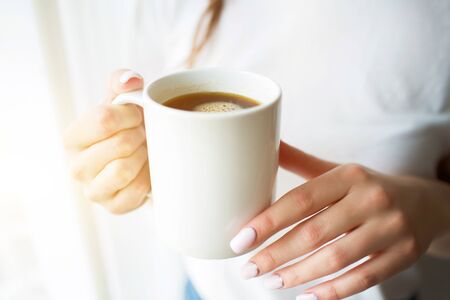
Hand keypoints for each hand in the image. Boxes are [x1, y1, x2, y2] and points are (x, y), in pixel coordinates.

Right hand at [64, 69, 149, 213]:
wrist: (136, 156)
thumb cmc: (124, 127)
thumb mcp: (119, 100)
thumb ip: (122, 81)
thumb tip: (131, 80)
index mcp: (72, 137)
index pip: (104, 120)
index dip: (130, 114)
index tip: (138, 115)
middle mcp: (76, 167)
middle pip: (120, 145)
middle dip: (140, 135)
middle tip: (142, 134)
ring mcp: (93, 191)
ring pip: (124, 170)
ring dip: (143, 156)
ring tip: (143, 150)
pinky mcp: (113, 207)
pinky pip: (136, 192)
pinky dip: (148, 178)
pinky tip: (146, 169)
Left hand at [230, 141, 449, 298]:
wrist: (425, 203)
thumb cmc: (367, 187)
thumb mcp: (338, 171)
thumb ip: (301, 162)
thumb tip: (265, 144)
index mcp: (349, 176)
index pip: (301, 200)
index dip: (268, 221)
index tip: (241, 240)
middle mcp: (371, 200)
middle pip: (314, 233)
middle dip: (276, 254)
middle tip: (249, 268)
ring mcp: (390, 228)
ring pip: (336, 259)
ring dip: (298, 274)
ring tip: (270, 281)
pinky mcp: (403, 255)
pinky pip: (364, 278)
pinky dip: (332, 291)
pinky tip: (306, 295)